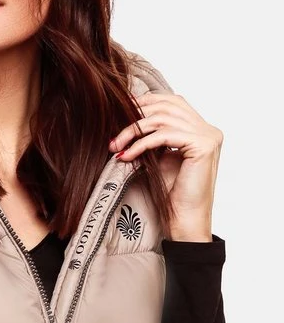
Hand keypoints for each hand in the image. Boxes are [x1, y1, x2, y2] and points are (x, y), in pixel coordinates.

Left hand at [108, 93, 222, 240]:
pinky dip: (142, 144)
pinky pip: (165, 135)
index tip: (120, 113)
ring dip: (134, 131)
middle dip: (135, 117)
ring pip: (163, 119)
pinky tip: (127, 155)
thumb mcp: (159, 158)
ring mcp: (209, 136)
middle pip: (166, 106)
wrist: (184, 220)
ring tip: (116, 147)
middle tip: (114, 136)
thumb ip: (151, 137)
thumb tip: (126, 117)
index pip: (172, 102)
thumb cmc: (171, 194)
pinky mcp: (203, 146)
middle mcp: (209, 129)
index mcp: (201, 129)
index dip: (145, 103)